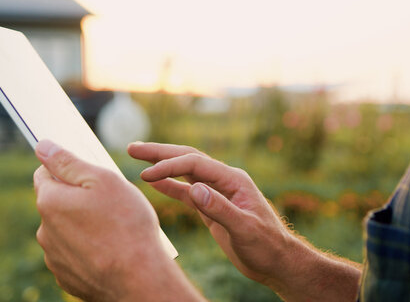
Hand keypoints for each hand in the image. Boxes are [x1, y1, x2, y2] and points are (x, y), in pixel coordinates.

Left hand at [33, 140, 202, 301]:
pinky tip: (109, 251)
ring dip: (82, 225)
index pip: (44, 173)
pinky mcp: (66, 277)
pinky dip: (87, 249)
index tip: (88, 174)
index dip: (66, 168)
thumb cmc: (126, 225)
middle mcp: (45, 230)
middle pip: (56, 203)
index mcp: (50, 202)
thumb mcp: (102, 181)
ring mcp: (54, 257)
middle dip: (76, 198)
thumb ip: (69, 162)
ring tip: (113, 230)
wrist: (139, 280)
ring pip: (65, 230)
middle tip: (110, 203)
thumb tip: (42, 146)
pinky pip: (73, 254)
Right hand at [128, 142, 361, 300]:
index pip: (196, 164)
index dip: (170, 166)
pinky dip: (169, 185)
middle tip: (133, 147)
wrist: (277, 261)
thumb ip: (220, 208)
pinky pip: (186, 191)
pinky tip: (153, 182)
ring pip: (185, 172)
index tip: (147, 175)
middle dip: (160, 152)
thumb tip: (194, 189)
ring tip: (137, 155)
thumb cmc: (267, 245)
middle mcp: (224, 181)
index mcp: (233, 180)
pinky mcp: (211, 207)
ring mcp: (217, 192)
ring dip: (162, 163)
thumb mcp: (245, 228)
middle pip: (188, 158)